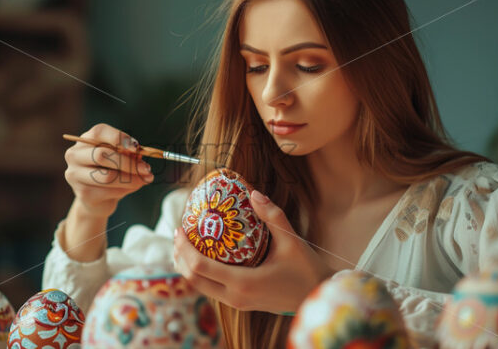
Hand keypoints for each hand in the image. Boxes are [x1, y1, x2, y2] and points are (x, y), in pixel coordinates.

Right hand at [64, 123, 153, 219]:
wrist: (98, 199)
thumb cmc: (111, 172)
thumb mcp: (120, 159)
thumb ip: (129, 154)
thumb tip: (139, 154)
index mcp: (86, 140)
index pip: (99, 132)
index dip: (119, 138)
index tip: (136, 147)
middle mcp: (75, 155)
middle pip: (101, 155)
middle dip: (128, 162)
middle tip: (147, 169)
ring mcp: (75, 175)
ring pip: (107, 176)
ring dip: (131, 179)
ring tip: (144, 180)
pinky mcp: (82, 193)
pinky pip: (109, 191)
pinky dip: (125, 189)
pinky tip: (132, 187)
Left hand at [173, 190, 330, 313]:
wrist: (319, 296)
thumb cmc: (307, 270)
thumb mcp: (291, 241)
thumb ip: (272, 216)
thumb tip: (253, 193)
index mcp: (242, 283)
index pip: (200, 267)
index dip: (184, 248)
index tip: (179, 229)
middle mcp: (235, 297)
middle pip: (193, 279)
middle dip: (179, 256)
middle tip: (178, 234)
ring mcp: (237, 303)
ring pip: (200, 287)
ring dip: (187, 266)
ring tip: (185, 244)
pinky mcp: (240, 304)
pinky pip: (211, 289)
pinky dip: (201, 273)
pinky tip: (204, 255)